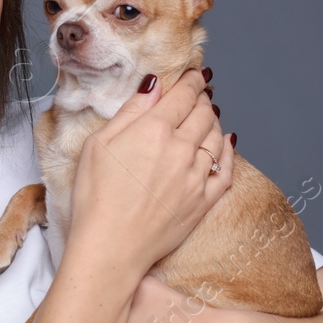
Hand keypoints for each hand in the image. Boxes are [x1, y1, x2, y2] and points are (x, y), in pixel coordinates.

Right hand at [67, 68, 232, 272]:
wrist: (110, 248)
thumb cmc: (95, 199)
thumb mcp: (97, 145)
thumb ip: (130, 112)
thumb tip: (153, 86)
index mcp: (153, 130)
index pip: (182, 94)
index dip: (189, 80)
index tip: (191, 74)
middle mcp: (181, 149)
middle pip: (203, 112)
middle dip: (202, 98)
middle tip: (198, 93)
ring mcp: (196, 176)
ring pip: (217, 136)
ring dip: (213, 120)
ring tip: (207, 115)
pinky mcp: (203, 200)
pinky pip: (226, 169)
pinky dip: (227, 151)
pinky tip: (225, 144)